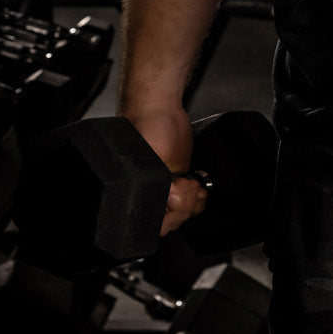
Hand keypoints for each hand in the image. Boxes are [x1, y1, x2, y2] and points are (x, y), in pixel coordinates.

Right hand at [120, 103, 208, 236]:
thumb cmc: (146, 127)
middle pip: (170, 223)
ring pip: (182, 215)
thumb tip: (171, 202)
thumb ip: (156, 180)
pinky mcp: (178, 183)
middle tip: (184, 182)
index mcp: (134, 195)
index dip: (169, 215)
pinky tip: (198, 186)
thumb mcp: (149, 155)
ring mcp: (165, 191)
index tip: (175, 192)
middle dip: (183, 206)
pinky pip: (190, 202)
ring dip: (193, 203)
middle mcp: (148, 197)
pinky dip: (198, 198)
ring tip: (191, 183)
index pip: (152, 225)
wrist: (160, 108)